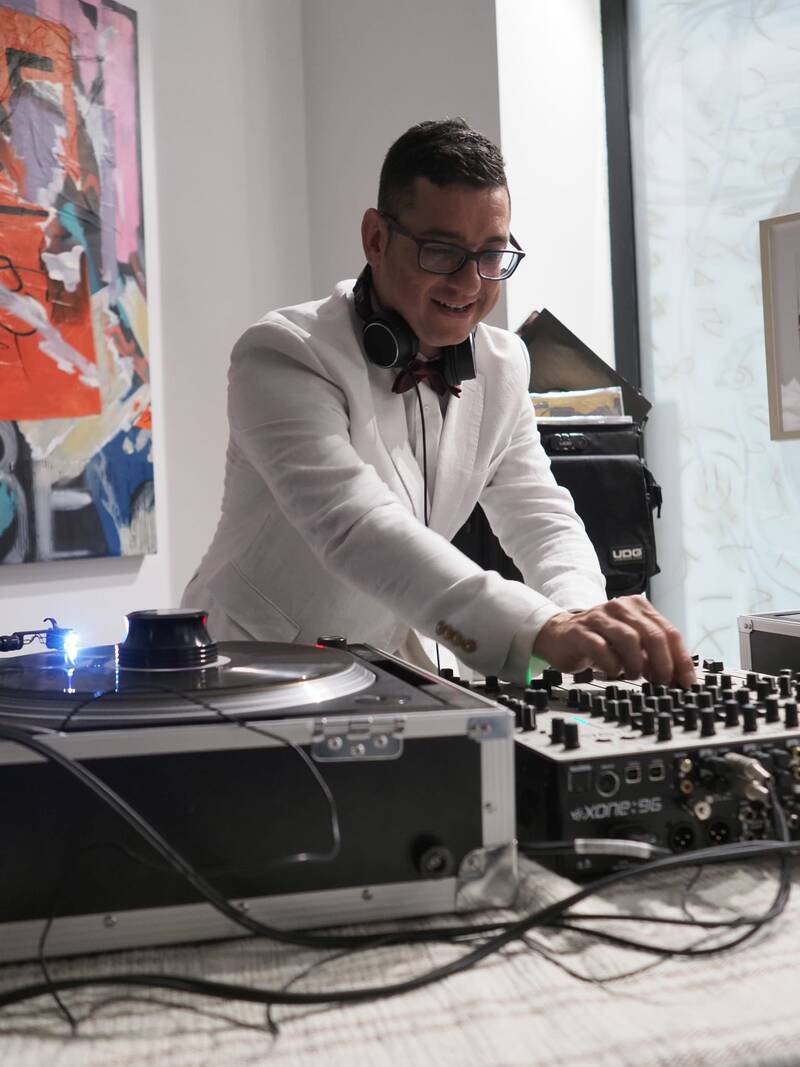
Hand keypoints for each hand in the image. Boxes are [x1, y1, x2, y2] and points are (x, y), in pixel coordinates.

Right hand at [533, 596, 694, 688]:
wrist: (560, 634)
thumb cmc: (601, 640)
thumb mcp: (632, 644)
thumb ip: (653, 655)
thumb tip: (678, 677)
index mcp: (638, 607)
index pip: (669, 632)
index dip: (681, 660)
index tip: (687, 682)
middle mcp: (620, 607)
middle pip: (653, 635)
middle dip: (662, 664)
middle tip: (662, 683)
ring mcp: (599, 617)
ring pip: (629, 640)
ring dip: (636, 664)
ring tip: (633, 675)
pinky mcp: (580, 631)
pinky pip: (601, 648)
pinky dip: (612, 665)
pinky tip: (613, 671)